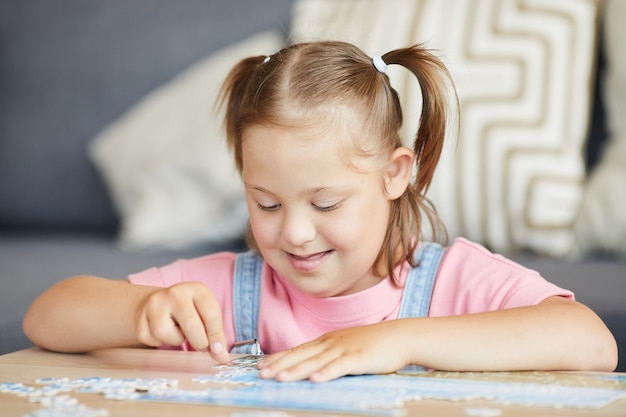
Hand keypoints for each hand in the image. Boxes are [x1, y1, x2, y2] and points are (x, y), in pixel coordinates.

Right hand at [135, 282, 229, 362]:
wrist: (159, 301)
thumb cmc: (189, 311)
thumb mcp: (205, 314)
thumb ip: (216, 335)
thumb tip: (222, 357)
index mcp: (197, 290)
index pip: (211, 314)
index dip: (216, 336)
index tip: (218, 351)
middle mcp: (176, 293)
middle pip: (190, 325)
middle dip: (199, 342)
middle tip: (202, 346)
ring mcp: (155, 303)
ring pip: (166, 333)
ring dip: (176, 340)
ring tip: (179, 333)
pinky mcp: (140, 316)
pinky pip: (150, 339)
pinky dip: (159, 342)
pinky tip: (164, 332)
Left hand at [258, 321, 412, 381]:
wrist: (400, 336)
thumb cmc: (373, 344)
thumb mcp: (346, 347)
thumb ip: (328, 356)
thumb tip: (310, 368)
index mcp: (327, 341)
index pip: (298, 350)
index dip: (279, 358)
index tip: (261, 366)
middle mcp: (332, 343)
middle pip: (301, 355)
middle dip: (280, 365)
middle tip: (261, 374)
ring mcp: (345, 350)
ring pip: (316, 361)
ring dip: (297, 370)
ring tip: (280, 378)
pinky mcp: (359, 358)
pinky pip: (341, 367)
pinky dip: (327, 373)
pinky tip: (316, 380)